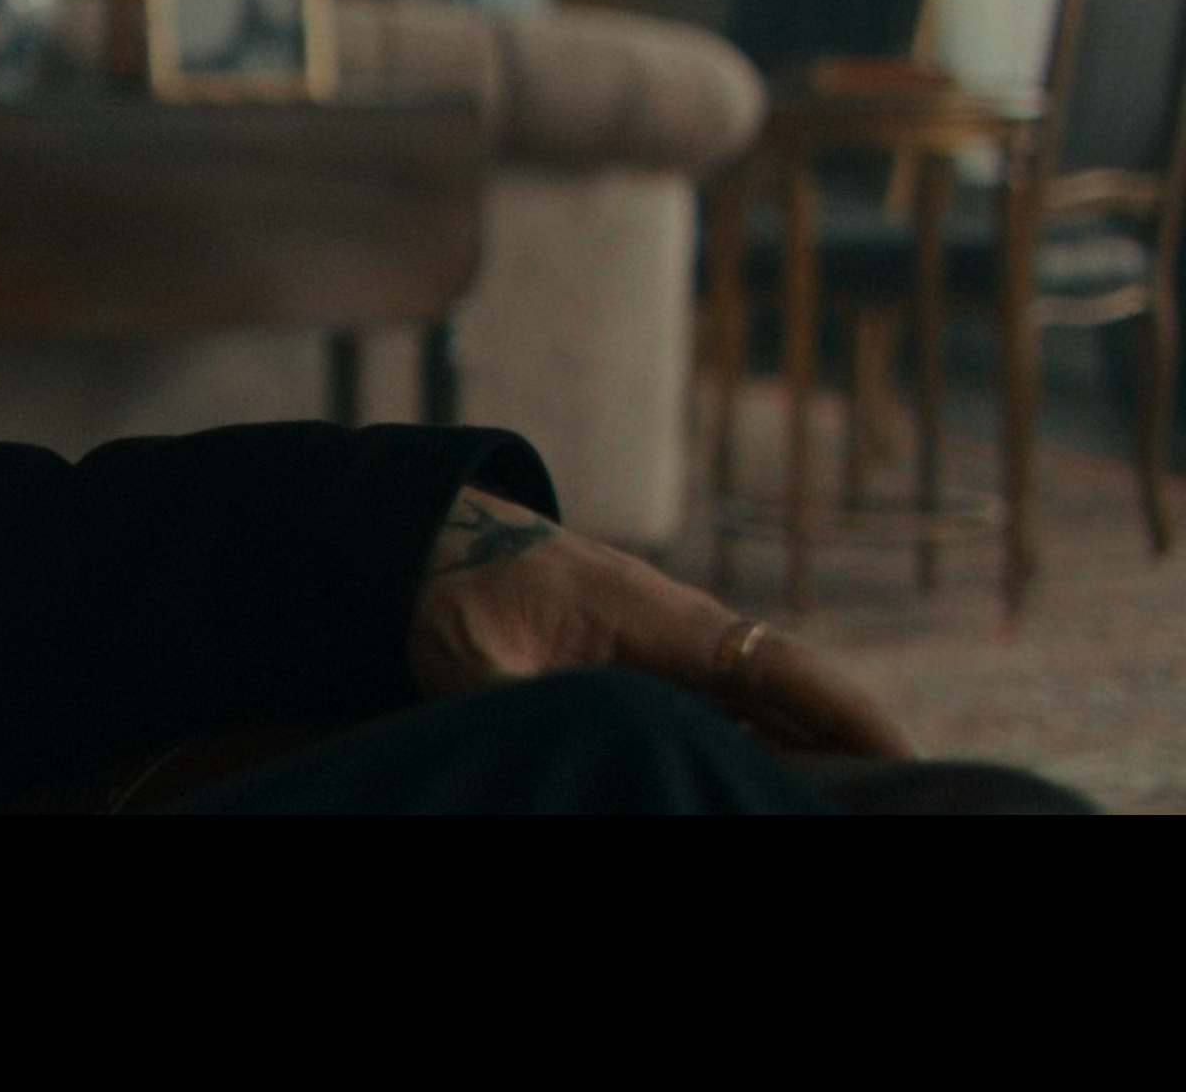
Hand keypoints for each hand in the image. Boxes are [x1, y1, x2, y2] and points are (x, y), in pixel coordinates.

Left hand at [407, 490, 912, 759]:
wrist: (436, 536)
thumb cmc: (454, 589)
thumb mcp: (472, 656)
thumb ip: (513, 706)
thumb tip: (547, 755)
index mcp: (663, 621)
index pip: (782, 671)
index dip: (849, 718)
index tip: (909, 763)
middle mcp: (687, 633)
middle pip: (796, 696)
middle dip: (854, 752)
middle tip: (908, 810)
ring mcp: (674, 650)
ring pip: (767, 709)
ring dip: (811, 757)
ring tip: (855, 809)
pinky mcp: (651, 667)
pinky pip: (728, 711)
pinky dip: (762, 749)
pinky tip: (771, 793)